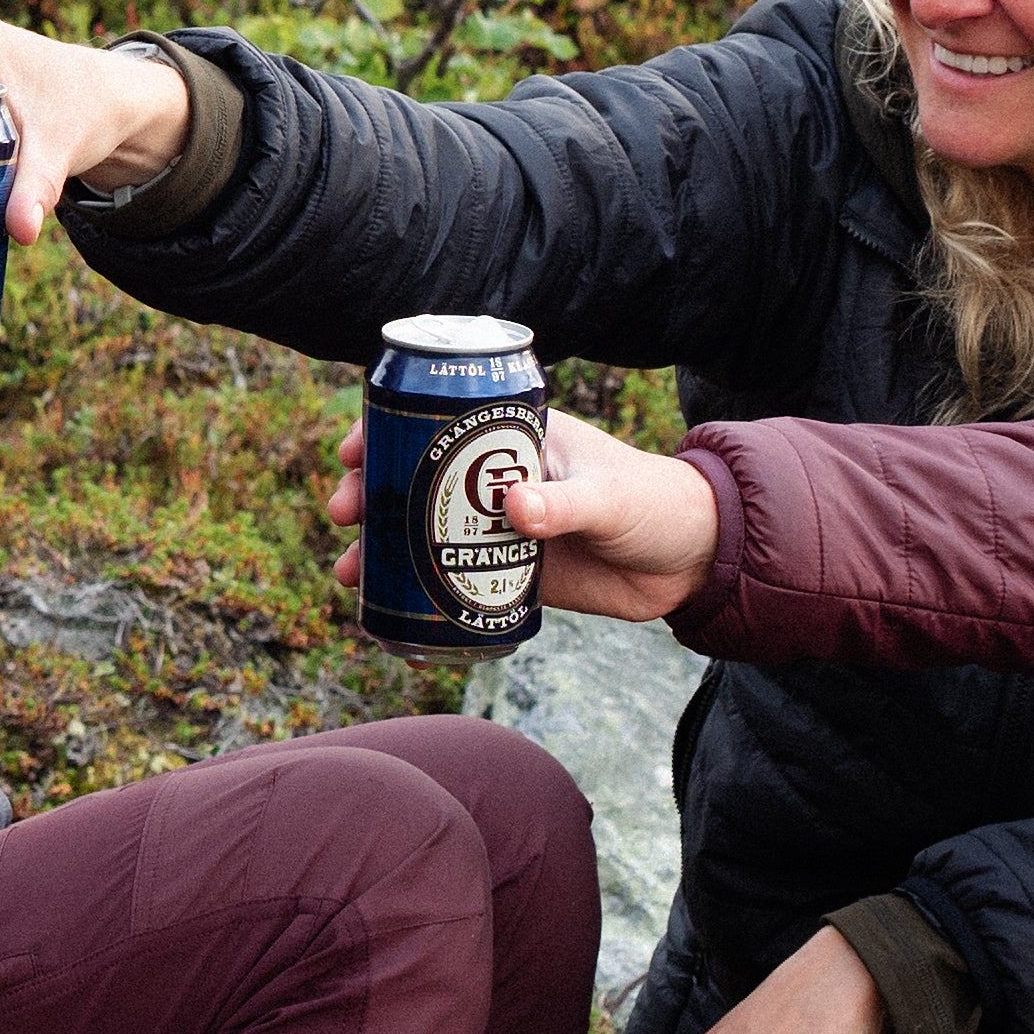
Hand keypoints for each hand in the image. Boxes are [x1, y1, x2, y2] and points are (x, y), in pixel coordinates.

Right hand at [322, 407, 720, 624]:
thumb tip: (513, 508)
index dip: (387, 428)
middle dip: (370, 493)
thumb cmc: (655, 504)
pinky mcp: (509, 574)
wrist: (691, 563)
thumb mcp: (608, 497)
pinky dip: (415, 595)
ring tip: (350, 573)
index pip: (437, 419)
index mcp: (514, 436)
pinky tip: (386, 615)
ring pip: (422, 532)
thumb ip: (564, 504)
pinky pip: (450, 581)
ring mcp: (499, 528)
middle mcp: (495, 479)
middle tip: (343, 514)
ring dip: (382, 549)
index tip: (353, 448)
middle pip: (414, 478)